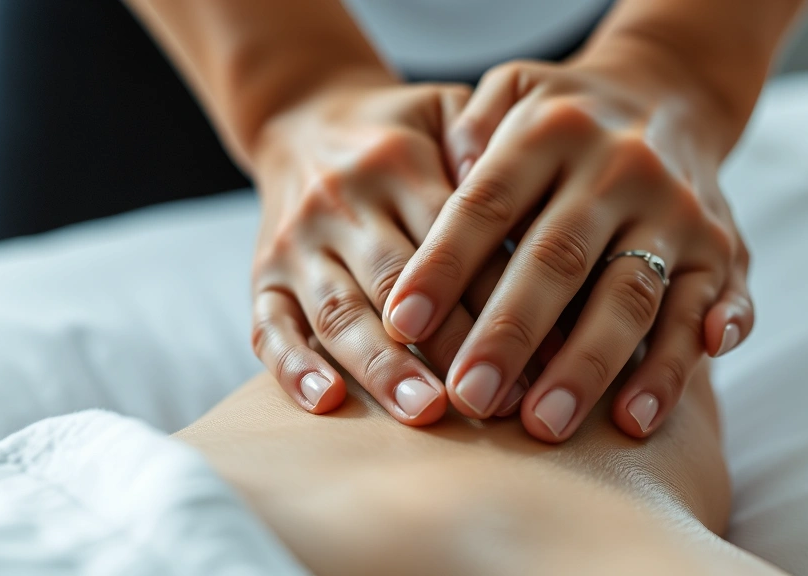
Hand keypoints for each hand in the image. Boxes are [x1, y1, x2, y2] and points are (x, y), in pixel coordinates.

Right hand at [248, 75, 528, 424]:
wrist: (305, 118)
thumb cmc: (401, 131)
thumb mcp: (446, 111)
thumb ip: (486, 143)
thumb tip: (529, 201)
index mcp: (398, 165)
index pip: (452, 237)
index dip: (497, 296)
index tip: (544, 354)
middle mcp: (342, 205)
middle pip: (396, 281)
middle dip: (445, 343)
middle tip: (488, 397)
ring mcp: (298, 244)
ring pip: (338, 311)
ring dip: (381, 365)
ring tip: (424, 410)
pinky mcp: (263, 276)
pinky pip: (268, 326)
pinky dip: (294, 367)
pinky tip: (327, 403)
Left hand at [382, 48, 753, 441]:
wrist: (671, 93)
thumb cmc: (563, 114)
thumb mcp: (511, 91)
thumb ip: (468, 129)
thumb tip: (438, 186)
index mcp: (555, 131)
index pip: (487, 203)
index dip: (444, 265)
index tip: (402, 324)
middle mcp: (621, 169)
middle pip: (558, 259)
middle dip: (511, 335)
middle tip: (469, 398)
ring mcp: (678, 212)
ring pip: (631, 297)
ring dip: (588, 367)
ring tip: (545, 425)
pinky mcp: (723, 250)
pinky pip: (709, 311)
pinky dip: (680, 364)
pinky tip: (641, 413)